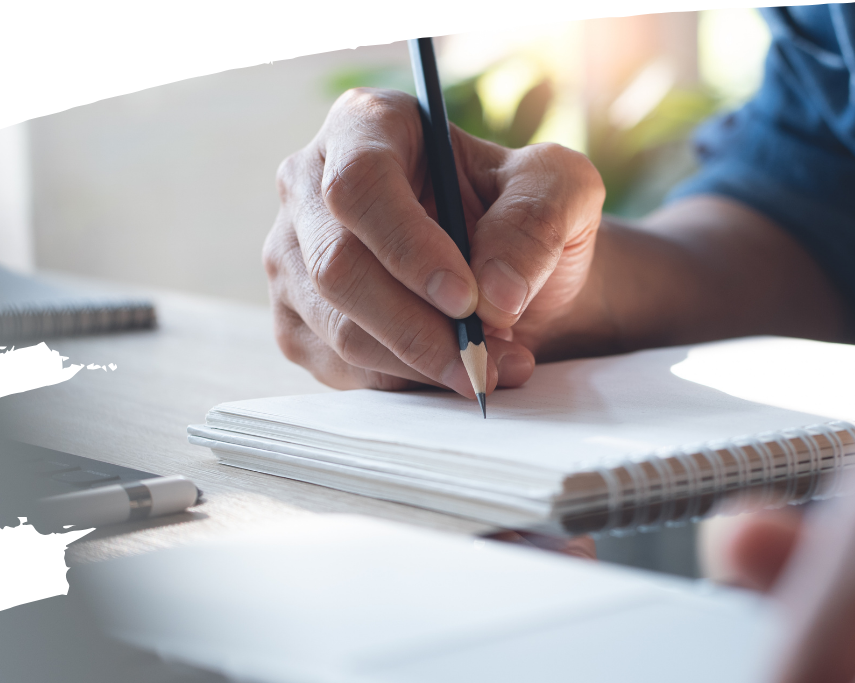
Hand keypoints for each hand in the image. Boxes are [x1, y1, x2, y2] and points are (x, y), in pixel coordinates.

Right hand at [263, 88, 605, 395]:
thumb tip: (496, 293)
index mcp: (365, 127)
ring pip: (340, 329)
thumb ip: (536, 222)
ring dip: (423, 363)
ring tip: (492, 367)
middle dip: (419, 327)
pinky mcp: (299, 325)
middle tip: (485, 357)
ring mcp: (294, 261)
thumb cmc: (525, 220)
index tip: (466, 299)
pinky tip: (454, 372)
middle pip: (338, 268)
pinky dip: (407, 382)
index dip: (408, 248)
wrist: (509, 281)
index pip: (359, 185)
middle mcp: (310, 189)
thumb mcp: (559, 192)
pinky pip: (344, 369)